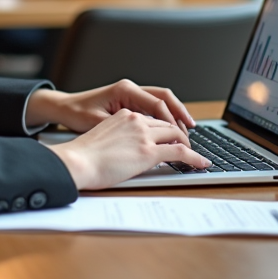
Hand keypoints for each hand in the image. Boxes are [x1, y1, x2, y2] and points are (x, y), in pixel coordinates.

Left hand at [26, 80, 196, 136]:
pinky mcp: (129, 101)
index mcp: (125, 90)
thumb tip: (147, 140)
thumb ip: (125, 131)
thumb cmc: (77, 114)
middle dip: (180, 114)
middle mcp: (130, 88)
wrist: (64, 108)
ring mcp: (130, 93)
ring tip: (187, 130)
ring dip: (175, 114)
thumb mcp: (100, 124)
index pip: (157, 104)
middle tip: (192, 131)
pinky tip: (170, 129)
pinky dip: (164, 116)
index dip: (172, 122)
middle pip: (164, 98)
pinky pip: (153, 106)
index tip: (181, 137)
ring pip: (161, 101)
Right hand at [44, 109, 209, 189]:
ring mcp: (143, 135)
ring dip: (189, 145)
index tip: (172, 135)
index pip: (153, 118)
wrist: (76, 161)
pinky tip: (201, 163)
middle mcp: (136, 120)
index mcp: (124, 115)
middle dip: (180, 135)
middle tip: (188, 146)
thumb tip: (128, 149)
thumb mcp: (103, 137)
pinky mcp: (149, 152)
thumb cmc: (83, 155)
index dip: (166, 127)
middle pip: (167, 124)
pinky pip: (180, 152)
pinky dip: (194, 157)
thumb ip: (120, 137)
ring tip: (196, 156)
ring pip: (177, 135)